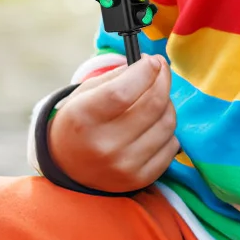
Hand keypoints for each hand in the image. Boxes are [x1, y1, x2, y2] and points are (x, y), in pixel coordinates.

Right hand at [48, 55, 176, 193]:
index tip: (152, 61)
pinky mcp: (141, 178)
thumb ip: (116, 77)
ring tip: (155, 98)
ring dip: (167, 104)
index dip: (145, 72)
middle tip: (160, 71)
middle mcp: (105, 145)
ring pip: (167, 124)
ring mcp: (125, 165)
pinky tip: (154, 123)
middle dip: (162, 80)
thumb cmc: (79, 122)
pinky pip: (171, 146)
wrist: (68, 166)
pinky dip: (168, 130)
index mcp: (85, 118)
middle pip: (152, 105)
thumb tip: (152, 65)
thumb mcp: (85, 94)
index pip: (124, 91)